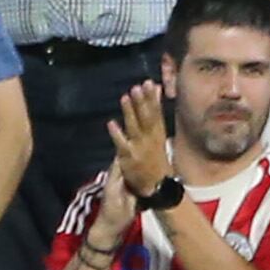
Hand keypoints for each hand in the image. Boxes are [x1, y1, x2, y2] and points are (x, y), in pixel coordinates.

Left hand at [108, 84, 173, 202]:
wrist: (157, 186)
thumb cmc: (155, 158)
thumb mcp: (158, 135)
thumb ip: (155, 112)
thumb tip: (157, 90)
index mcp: (158, 133)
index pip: (156, 113)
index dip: (152, 98)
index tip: (149, 83)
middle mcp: (150, 139)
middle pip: (147, 119)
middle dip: (143, 103)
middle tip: (138, 87)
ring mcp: (139, 148)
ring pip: (134, 128)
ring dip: (130, 113)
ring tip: (125, 98)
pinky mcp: (129, 158)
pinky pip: (122, 145)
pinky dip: (117, 134)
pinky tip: (111, 123)